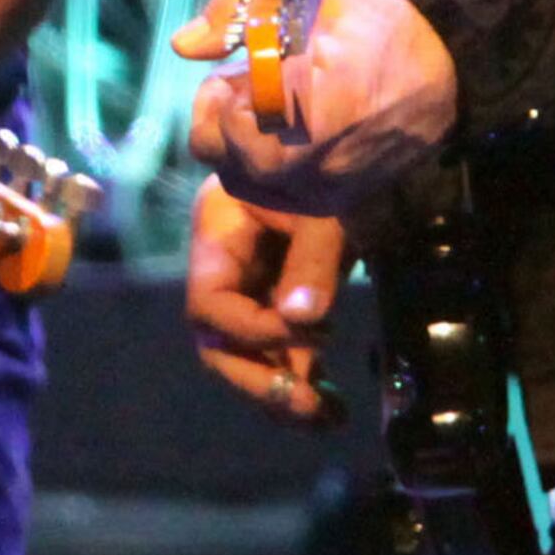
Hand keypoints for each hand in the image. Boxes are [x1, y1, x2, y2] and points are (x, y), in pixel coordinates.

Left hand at [170, 0, 459, 215]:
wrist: (445, 77)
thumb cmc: (376, 26)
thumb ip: (238, 7)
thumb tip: (181, 44)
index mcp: (320, 103)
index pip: (234, 117)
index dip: (229, 88)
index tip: (251, 66)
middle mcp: (318, 161)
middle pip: (219, 150)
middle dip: (220, 109)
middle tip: (249, 81)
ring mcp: (323, 190)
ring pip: (233, 176)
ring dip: (231, 136)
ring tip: (266, 103)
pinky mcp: (327, 205)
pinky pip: (262, 195)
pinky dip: (251, 163)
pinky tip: (277, 132)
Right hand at [187, 180, 346, 424]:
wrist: (345, 136)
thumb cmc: (326, 161)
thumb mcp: (324, 211)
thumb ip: (311, 263)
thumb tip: (304, 323)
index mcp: (216, 231)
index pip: (209, 304)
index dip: (253, 332)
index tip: (314, 335)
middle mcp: (221, 262)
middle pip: (217, 340)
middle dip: (261, 381)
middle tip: (310, 409)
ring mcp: (246, 280)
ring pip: (245, 352)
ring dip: (283, 390)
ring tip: (330, 418)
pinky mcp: (274, 291)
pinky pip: (274, 343)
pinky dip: (300, 373)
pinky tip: (332, 402)